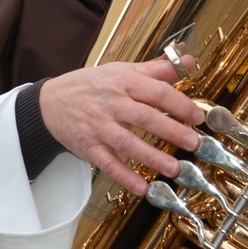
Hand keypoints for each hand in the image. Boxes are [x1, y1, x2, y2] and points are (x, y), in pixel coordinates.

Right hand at [38, 57, 203, 194]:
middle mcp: (111, 103)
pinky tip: (141, 187)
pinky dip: (124, 176)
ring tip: (174, 168)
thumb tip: (187, 61)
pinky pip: (107, 163)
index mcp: (123, 82)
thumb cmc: (91, 86)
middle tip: (194, 143)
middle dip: (172, 131)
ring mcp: (98, 126)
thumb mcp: (123, 70)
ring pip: (127, 143)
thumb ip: (157, 68)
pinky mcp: (87, 146)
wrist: (49, 102)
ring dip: (152, 157)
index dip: (179, 104)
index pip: (156, 92)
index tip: (197, 116)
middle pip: (145, 118)